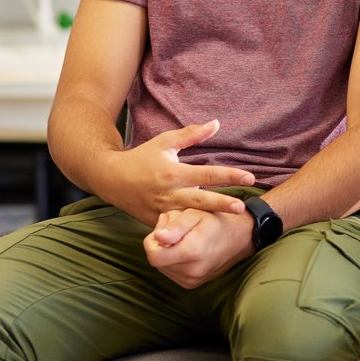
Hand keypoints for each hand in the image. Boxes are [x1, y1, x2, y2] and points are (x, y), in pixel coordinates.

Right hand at [96, 120, 256, 226]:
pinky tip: (206, 236)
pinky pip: (175, 228)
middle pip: (200, 201)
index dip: (228, 176)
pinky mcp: (155, 222)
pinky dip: (189, 230)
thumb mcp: (165, 142)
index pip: (206, 174)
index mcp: (173, 173)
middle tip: (242, 208)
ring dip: (208, 221)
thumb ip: (191, 134)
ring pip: (188, 218)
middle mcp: (168, 193)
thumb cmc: (141, 158)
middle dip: (221, 204)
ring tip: (228, 226)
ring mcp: (161, 210)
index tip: (249, 177)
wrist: (110, 179)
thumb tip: (216, 124)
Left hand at [143, 208, 254, 288]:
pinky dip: (173, 261)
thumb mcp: (194, 213)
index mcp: (191, 252)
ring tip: (182, 239)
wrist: (238, 238)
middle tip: (174, 230)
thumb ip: (174, 226)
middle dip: (159, 245)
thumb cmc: (214, 220)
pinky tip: (185, 250)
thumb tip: (157, 238)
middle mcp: (192, 271)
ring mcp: (192, 280)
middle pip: (156, 261)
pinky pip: (171, 273)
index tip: (164, 228)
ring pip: (162, 267)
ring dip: (166, 253)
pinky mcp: (192, 284)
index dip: (152, 241)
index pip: (153, 255)